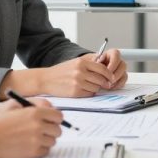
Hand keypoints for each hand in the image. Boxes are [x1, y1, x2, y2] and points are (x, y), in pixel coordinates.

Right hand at [0, 55, 115, 98]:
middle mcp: (80, 72)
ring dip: (96, 88)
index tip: (111, 78)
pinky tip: (83, 90)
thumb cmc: (61, 71)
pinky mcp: (75, 92)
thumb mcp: (75, 62)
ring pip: (96, 88)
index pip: (102, 69)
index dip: (109, 74)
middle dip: (104, 83)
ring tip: (89, 86)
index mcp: (82, 62)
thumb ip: (89, 65)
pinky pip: (89, 94)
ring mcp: (77, 82)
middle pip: (101, 79)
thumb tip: (105, 70)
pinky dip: (89, 93)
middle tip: (105, 84)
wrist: (46, 79)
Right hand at [0, 99, 62, 157]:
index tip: (53, 122)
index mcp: (36, 112)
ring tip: (34, 139)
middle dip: (51, 131)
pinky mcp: (33, 152)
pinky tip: (31, 146)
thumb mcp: (18, 108)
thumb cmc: (0, 123)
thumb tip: (52, 112)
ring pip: (52, 141)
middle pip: (57, 130)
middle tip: (44, 132)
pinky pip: (45, 151)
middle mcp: (38, 125)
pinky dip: (40, 149)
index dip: (56, 119)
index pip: (58, 116)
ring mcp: (37, 139)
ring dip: (46, 141)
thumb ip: (36, 109)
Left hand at [95, 48, 128, 89]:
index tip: (108, 70)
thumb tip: (98, 62)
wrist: (93, 71)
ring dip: (117, 80)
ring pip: (124, 74)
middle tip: (109, 79)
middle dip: (116, 74)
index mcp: (111, 54)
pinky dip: (118, 85)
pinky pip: (123, 81)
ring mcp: (121, 69)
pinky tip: (111, 86)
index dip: (113, 63)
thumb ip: (96, 62)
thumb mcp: (93, 61)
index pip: (116, 55)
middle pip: (123, 65)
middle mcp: (118, 61)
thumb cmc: (93, 65)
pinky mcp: (121, 77)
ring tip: (108, 84)